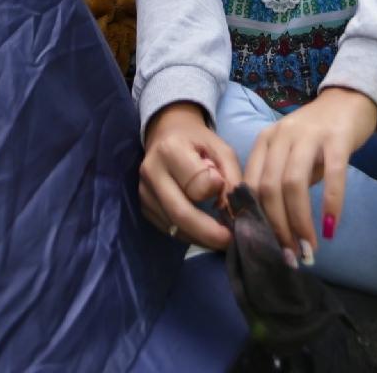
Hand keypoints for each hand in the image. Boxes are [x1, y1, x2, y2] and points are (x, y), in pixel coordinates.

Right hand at [141, 104, 242, 250]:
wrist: (167, 135)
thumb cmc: (198, 142)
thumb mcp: (221, 149)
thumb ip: (232, 177)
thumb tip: (233, 212)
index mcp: (171, 150)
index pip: (196, 184)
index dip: (216, 191)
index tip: (227, 191)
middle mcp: (152, 172)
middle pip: (180, 213)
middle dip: (208, 233)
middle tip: (231, 241)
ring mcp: (144, 192)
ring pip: (173, 226)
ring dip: (200, 237)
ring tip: (222, 239)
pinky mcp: (143, 207)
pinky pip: (168, 229)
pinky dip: (189, 235)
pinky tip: (204, 233)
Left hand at [245, 87, 376, 263]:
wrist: (349, 98)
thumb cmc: (317, 134)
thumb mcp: (290, 154)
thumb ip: (279, 181)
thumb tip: (274, 228)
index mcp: (265, 141)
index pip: (250, 185)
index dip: (256, 220)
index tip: (264, 247)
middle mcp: (281, 136)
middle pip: (269, 188)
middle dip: (277, 227)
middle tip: (290, 255)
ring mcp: (309, 135)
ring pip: (293, 184)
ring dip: (299, 222)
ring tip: (308, 248)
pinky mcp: (337, 137)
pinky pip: (332, 174)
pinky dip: (331, 203)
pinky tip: (331, 227)